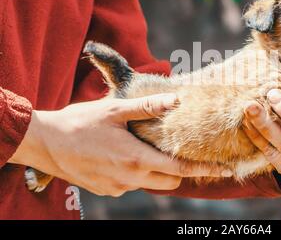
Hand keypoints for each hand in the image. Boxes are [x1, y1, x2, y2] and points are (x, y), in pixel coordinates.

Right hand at [10, 94, 230, 196]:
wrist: (44, 143)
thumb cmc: (80, 122)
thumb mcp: (114, 109)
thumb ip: (147, 106)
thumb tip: (177, 101)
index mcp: (136, 158)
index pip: (180, 169)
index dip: (205, 169)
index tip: (225, 170)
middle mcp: (130, 178)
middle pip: (170, 181)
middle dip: (179, 170)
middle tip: (177, 150)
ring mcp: (117, 188)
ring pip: (150, 183)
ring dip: (155, 169)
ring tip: (142, 147)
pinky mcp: (106, 191)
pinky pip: (131, 185)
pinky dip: (136, 172)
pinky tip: (121, 155)